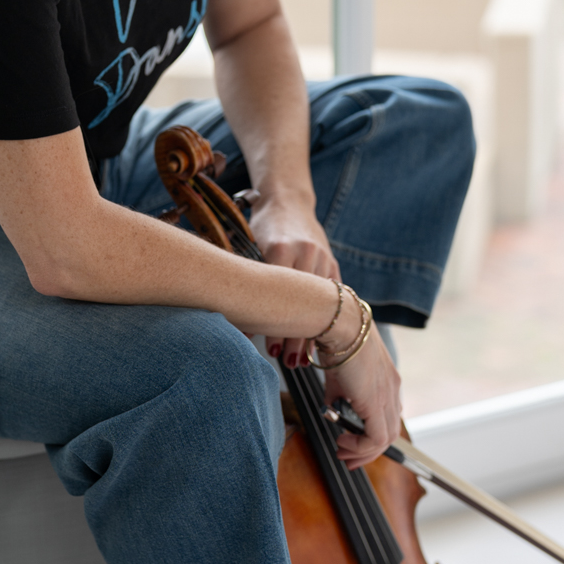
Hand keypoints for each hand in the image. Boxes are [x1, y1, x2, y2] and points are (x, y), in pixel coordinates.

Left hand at [250, 192, 339, 367]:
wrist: (288, 201)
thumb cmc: (261, 226)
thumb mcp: (248, 246)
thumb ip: (243, 278)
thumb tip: (231, 319)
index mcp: (280, 247)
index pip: (278, 294)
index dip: (274, 324)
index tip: (268, 349)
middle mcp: (305, 252)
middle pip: (302, 304)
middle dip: (296, 336)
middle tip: (287, 363)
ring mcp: (323, 257)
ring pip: (319, 304)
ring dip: (310, 333)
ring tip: (299, 360)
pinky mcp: (333, 262)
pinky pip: (330, 297)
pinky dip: (323, 319)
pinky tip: (318, 340)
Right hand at [324, 328, 401, 468]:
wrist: (339, 324)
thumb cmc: (336, 338)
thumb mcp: (337, 373)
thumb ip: (337, 394)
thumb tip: (330, 409)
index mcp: (387, 379)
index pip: (387, 415)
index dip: (371, 433)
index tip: (352, 441)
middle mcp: (392, 389)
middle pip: (390, 431)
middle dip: (368, 450)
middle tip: (349, 457)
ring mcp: (387, 396)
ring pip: (386, 439)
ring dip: (364, 452)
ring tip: (343, 451)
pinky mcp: (376, 402)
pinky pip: (376, 438)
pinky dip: (360, 447)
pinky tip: (343, 441)